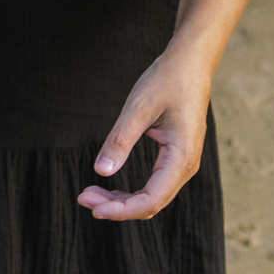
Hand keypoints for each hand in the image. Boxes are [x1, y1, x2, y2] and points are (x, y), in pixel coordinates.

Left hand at [78, 47, 212, 220]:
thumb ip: (120, 140)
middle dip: (117, 206)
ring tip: (91, 194)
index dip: (122, 210)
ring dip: (122, 199)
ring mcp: (182, 163)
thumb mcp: (138, 108)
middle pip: (151, 203)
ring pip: (152, 195)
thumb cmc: (167, 81)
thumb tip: (100, 171)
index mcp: (181, 158)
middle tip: (82, 198)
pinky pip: (154, 183)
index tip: (94, 208)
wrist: (191, 63)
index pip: (151, 200)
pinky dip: (131, 189)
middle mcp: (185, 167)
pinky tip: (109, 186)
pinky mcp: (175, 156)